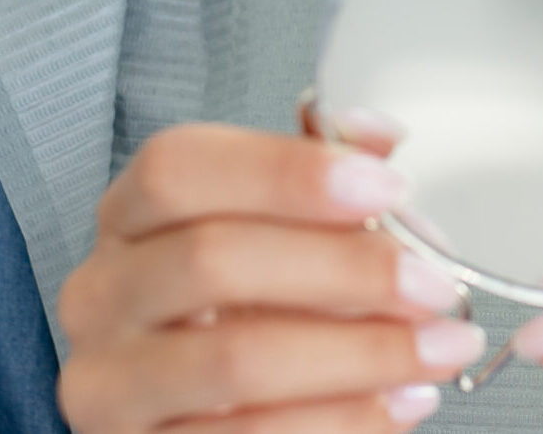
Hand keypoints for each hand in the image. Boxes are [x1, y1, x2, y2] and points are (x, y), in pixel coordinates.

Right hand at [56, 119, 480, 432]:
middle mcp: (101, 295)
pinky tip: (402, 402)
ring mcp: (108, 387)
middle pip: (212, 260)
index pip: (178, 167)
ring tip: (441, 347)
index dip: (286, 171)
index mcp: (129, 214)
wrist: (195, 409)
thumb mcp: (265, 227)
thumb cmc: (237, 300)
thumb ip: (313, 175)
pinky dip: (340, 421)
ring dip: (360, 353)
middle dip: (344, 269)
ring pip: (235, 359)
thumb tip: (380, 137)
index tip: (388, 188)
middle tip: (434, 282)